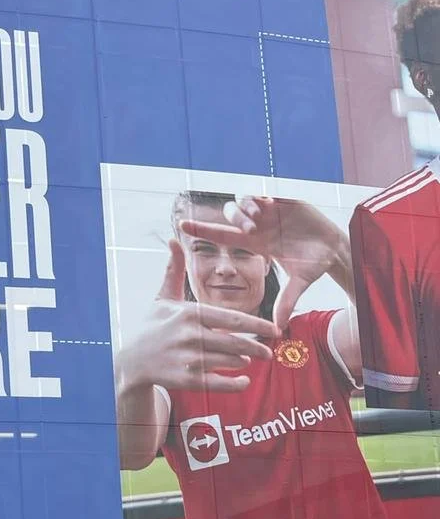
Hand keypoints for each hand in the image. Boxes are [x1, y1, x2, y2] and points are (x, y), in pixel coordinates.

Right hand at [115, 240, 276, 396]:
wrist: (130, 361)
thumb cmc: (150, 327)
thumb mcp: (162, 298)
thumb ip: (175, 270)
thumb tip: (173, 240)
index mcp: (191, 314)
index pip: (233, 320)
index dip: (257, 325)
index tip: (274, 329)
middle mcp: (191, 336)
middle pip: (235, 343)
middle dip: (257, 347)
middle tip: (270, 351)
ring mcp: (188, 359)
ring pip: (228, 362)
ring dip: (243, 362)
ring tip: (249, 360)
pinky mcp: (184, 380)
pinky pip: (217, 383)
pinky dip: (234, 384)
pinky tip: (244, 382)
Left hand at [178, 195, 348, 334]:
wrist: (335, 247)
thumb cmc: (315, 265)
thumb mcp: (300, 282)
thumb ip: (286, 301)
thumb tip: (277, 327)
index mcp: (255, 244)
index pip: (223, 235)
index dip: (202, 230)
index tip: (182, 225)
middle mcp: (258, 226)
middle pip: (230, 215)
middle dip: (235, 219)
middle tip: (250, 228)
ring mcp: (270, 212)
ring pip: (243, 201)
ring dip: (246, 207)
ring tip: (258, 216)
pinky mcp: (283, 200)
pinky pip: (262, 191)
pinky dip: (259, 196)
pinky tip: (267, 204)